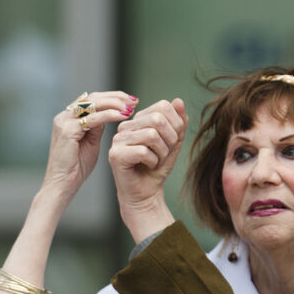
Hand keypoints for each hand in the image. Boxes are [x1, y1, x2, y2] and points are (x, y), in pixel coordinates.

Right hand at [40, 91, 135, 200]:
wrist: (63, 183)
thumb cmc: (77, 166)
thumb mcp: (90, 142)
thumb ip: (96, 128)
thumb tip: (109, 115)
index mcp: (69, 117)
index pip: (93, 99)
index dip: (113, 97)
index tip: (131, 101)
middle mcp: (64, 115)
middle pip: (94, 97)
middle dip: (116, 97)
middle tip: (134, 101)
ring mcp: (64, 122)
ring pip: (93, 103)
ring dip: (115, 104)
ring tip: (131, 108)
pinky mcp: (67, 131)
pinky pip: (92, 118)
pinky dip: (109, 115)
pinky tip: (123, 116)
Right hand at [108, 98, 187, 241]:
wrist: (146, 193)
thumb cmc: (157, 167)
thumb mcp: (174, 143)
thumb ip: (179, 122)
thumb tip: (178, 101)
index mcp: (138, 120)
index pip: (162, 106)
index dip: (175, 124)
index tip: (172, 141)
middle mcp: (125, 126)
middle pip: (157, 119)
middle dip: (170, 139)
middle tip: (165, 153)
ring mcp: (117, 140)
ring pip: (151, 135)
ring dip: (162, 152)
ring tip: (156, 160)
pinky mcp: (115, 154)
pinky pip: (143, 151)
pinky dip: (153, 161)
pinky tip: (147, 166)